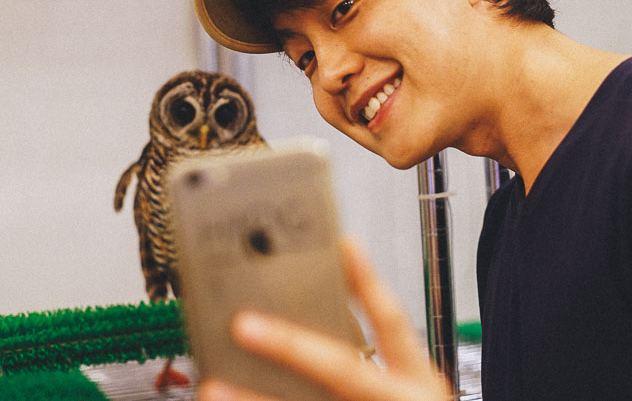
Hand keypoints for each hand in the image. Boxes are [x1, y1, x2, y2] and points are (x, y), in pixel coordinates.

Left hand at [198, 238, 453, 399]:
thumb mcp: (412, 387)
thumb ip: (375, 352)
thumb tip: (320, 305)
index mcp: (418, 383)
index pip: (393, 323)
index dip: (369, 282)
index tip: (343, 244)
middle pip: (340, 370)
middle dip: (289, 345)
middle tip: (243, 324)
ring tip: (213, 386)